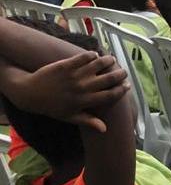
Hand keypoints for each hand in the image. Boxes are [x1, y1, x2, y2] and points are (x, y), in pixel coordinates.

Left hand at [4, 52, 128, 132]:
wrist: (29, 94)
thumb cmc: (50, 107)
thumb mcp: (69, 117)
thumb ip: (88, 121)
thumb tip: (104, 129)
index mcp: (84, 101)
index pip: (109, 95)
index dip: (121, 90)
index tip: (127, 86)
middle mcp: (81, 88)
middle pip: (108, 79)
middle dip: (119, 74)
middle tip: (123, 71)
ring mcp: (74, 75)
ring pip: (98, 65)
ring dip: (108, 61)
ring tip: (111, 60)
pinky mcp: (65, 65)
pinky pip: (83, 57)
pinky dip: (92, 55)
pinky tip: (95, 55)